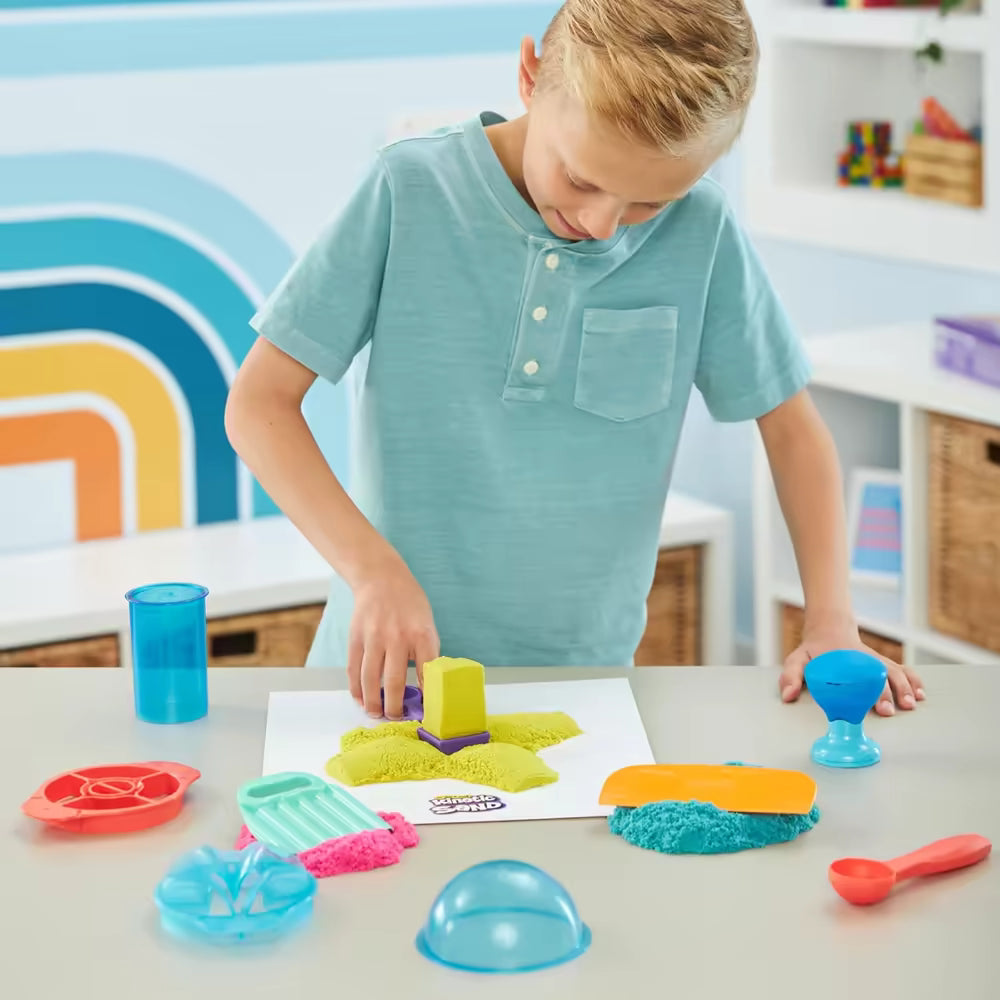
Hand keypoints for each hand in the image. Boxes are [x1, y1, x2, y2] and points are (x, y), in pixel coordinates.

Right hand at [347, 554, 438, 719]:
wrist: (381, 578)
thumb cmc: (409, 603)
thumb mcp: (427, 624)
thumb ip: (426, 652)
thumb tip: (425, 685)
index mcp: (422, 635)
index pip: (426, 674)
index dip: (426, 697)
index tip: (425, 712)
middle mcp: (397, 637)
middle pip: (394, 682)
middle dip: (395, 707)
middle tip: (396, 718)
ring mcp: (374, 638)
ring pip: (370, 680)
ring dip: (373, 703)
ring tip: (377, 714)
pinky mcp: (356, 638)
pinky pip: (354, 669)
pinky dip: (356, 688)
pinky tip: (361, 699)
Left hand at [779, 612, 925, 716]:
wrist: (829, 630)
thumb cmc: (814, 651)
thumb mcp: (797, 659)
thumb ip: (791, 675)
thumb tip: (788, 695)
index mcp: (845, 662)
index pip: (858, 678)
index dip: (868, 693)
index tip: (876, 707)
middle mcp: (865, 661)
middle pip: (880, 676)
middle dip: (888, 694)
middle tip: (890, 710)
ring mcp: (876, 662)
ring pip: (896, 672)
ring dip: (906, 688)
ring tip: (912, 704)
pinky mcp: (883, 664)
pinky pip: (903, 670)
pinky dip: (913, 680)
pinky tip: (920, 694)